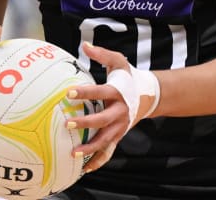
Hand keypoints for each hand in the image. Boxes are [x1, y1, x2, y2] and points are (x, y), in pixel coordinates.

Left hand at [62, 42, 157, 173]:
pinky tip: (84, 168)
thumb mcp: (118, 63)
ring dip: (90, 147)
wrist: (148, 96)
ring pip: (105, 140)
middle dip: (86, 123)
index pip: (100, 92)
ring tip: (73, 152)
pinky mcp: (119, 135)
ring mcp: (120, 126)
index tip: (68, 92)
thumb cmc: (127, 78)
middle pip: (103, 120)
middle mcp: (120, 111)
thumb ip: (102, 54)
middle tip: (68, 123)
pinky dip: (98, 161)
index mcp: (117, 93)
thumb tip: (84, 45)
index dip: (85, 92)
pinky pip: (109, 151)